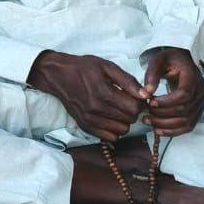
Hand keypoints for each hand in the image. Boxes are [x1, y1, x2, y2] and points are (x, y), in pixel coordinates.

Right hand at [27, 50, 151, 141]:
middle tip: (125, 101)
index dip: (139, 102)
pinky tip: (109, 117)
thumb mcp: (107, 67)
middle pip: (129, 120)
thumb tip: (146, 95)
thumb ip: (128, 81)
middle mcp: (96, 109)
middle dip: (132, 111)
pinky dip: (113, 129)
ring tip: (117, 109)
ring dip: (123, 121)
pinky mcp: (85, 126)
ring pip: (121, 131)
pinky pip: (109, 137)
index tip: (134, 96)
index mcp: (104, 93)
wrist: (58, 75)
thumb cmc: (84, 67)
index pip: (134, 109)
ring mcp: (89, 120)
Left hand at [143, 47, 203, 136]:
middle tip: (145, 115)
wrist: (181, 62)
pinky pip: (188, 125)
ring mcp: (200, 102)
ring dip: (166, 125)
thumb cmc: (169, 60)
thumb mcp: (158, 60)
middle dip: (162, 115)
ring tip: (149, 123)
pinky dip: (174, 131)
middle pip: (184, 110)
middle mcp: (200, 90)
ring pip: (187, 121)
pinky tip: (158, 130)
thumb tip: (145, 93)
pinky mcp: (197, 110)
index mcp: (192, 76)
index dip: (166, 102)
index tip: (150, 102)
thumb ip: (151, 74)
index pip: (183, 95)